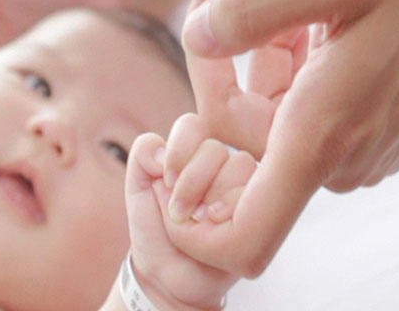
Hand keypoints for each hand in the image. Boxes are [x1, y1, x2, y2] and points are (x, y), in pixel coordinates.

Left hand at [124, 121, 248, 309]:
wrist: (172, 273)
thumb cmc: (156, 230)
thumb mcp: (138, 190)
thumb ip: (143, 157)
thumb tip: (162, 148)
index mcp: (191, 153)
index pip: (192, 126)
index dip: (178, 152)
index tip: (166, 183)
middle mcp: (219, 162)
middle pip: (215, 148)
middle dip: (193, 181)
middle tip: (181, 212)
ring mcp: (242, 181)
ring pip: (240, 164)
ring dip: (215, 195)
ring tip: (202, 220)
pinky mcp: (260, 202)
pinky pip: (257, 188)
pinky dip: (234, 205)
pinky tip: (221, 222)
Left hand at [173, 0, 398, 275]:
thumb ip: (253, 10)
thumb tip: (198, 37)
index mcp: (322, 135)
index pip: (244, 236)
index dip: (193, 219)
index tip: (175, 150)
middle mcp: (339, 156)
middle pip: (242, 145)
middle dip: (221, 69)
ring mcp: (357, 148)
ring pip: (272, 119)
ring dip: (261, 57)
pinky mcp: (369, 130)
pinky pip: (303, 110)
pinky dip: (290, 65)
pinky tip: (312, 19)